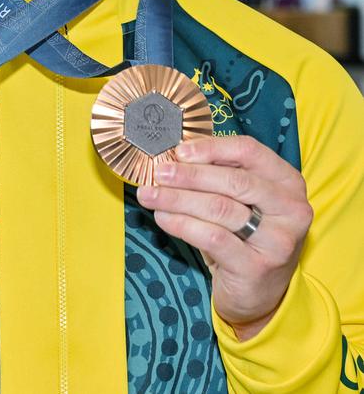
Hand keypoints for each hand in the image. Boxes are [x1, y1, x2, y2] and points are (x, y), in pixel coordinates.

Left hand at [137, 136, 312, 339]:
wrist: (260, 294)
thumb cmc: (246, 235)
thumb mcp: (244, 200)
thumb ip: (221, 173)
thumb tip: (178, 155)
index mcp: (288, 182)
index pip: (249, 151)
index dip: (212, 148)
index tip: (180, 151)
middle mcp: (291, 209)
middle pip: (233, 180)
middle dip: (189, 175)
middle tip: (159, 173)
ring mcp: (277, 241)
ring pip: (219, 208)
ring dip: (178, 199)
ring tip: (150, 195)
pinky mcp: (257, 267)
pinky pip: (211, 237)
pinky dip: (182, 224)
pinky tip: (163, 218)